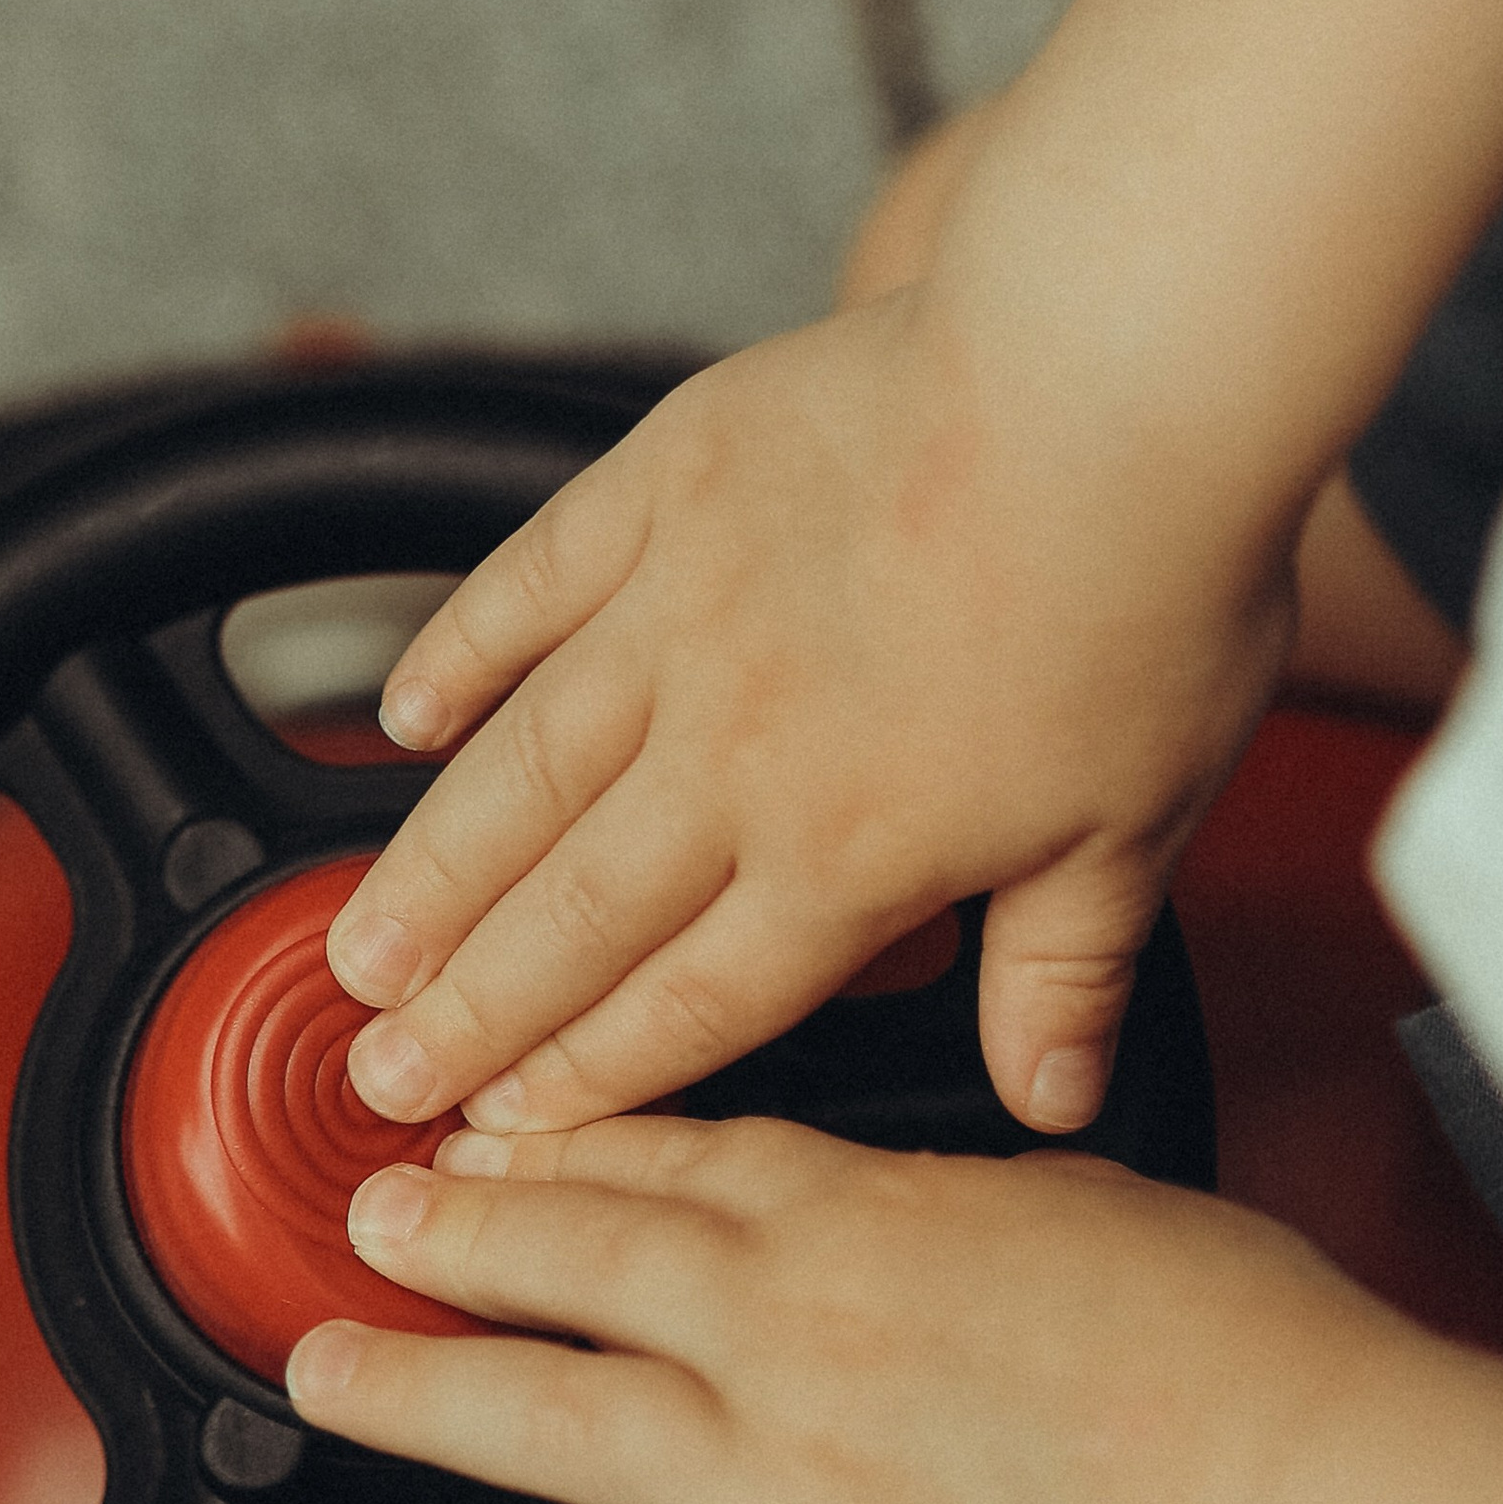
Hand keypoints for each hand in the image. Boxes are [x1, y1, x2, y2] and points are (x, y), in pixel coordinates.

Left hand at [284, 1114, 1389, 1503]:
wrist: (1305, 1494)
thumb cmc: (1248, 1350)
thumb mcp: (1105, 1200)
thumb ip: (990, 1200)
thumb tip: (954, 1201)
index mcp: (872, 1220)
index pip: (676, 1161)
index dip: (563, 1147)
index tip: (488, 1136)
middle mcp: (799, 1334)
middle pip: (581, 1259)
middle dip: (453, 1232)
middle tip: (365, 1219)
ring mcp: (795, 1484)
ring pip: (561, 1424)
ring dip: (427, 1397)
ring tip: (328, 1374)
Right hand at [325, 288, 1292, 1142]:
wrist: (1106, 380)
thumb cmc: (1143, 597)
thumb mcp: (1132, 828)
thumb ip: (1064, 975)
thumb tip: (1049, 1102)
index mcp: (845, 857)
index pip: (689, 1005)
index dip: (588, 1078)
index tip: (507, 1124)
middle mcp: (735, 757)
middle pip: (573, 915)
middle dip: (468, 1012)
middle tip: (379, 1071)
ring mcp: (682, 616)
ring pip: (522, 774)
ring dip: (431, 872)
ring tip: (359, 946)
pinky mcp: (665, 485)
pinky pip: (530, 584)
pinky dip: (459, 651)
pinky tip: (403, 714)